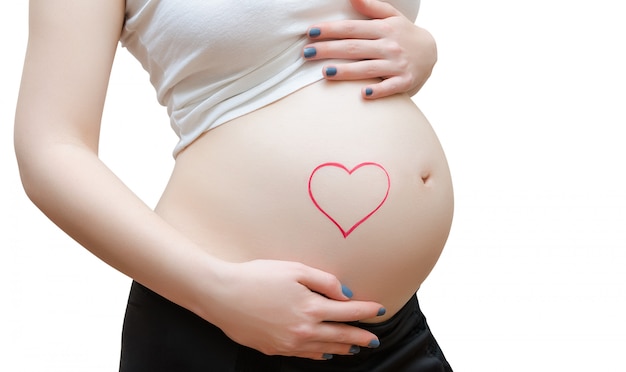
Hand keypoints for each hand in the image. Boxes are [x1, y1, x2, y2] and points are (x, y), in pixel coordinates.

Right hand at [200, 259, 384, 359]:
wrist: (221, 295)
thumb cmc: (256, 276)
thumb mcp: (294, 269)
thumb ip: (324, 281)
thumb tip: (345, 294)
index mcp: (311, 307)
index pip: (348, 312)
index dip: (367, 311)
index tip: (380, 310)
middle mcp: (303, 330)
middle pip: (341, 335)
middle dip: (361, 336)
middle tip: (375, 339)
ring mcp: (288, 343)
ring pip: (324, 349)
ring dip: (342, 348)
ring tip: (355, 348)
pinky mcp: (274, 348)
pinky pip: (304, 354)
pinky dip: (319, 354)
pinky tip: (324, 353)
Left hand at [304, 0, 436, 98]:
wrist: (431, 54)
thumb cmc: (403, 34)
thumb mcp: (392, 16)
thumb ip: (372, 7)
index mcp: (383, 29)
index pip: (352, 28)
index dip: (330, 30)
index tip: (310, 32)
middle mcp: (389, 46)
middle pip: (354, 48)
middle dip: (329, 49)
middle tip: (306, 53)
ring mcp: (397, 65)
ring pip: (368, 68)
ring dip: (346, 71)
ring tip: (325, 73)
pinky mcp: (404, 82)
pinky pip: (390, 87)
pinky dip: (378, 90)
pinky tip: (363, 94)